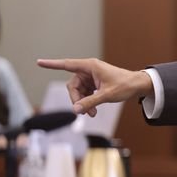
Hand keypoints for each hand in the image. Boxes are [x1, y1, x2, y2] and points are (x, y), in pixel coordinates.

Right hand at [37, 58, 152, 117]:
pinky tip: (93, 111)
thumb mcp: (106, 95)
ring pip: (78, 91)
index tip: (39, 62)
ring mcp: (91, 77)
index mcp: (90, 66)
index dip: (52, 64)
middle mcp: (88, 69)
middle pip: (72, 86)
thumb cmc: (124, 85)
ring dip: (83, 103)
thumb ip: (90, 102)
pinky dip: (87, 102)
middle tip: (83, 112)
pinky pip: (85, 93)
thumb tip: (75, 110)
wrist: (137, 86)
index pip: (66, 64)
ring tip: (92, 114)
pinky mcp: (94, 83)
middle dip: (77, 99)